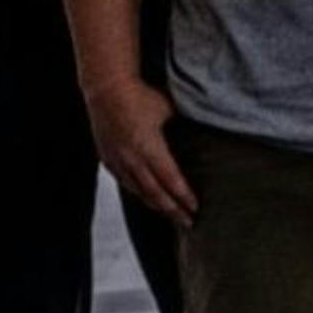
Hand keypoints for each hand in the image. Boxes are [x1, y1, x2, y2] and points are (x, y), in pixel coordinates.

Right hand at [88, 74, 195, 227]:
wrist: (106, 89)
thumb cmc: (143, 95)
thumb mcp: (170, 110)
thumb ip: (183, 128)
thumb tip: (205, 139)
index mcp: (148, 146)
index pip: (170, 179)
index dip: (183, 196)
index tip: (196, 208)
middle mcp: (131, 158)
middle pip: (155, 192)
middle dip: (173, 209)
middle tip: (189, 223)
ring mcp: (117, 160)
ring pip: (138, 191)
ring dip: (156, 205)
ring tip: (172, 215)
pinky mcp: (107, 159)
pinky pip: (126, 183)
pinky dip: (140, 194)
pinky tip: (149, 199)